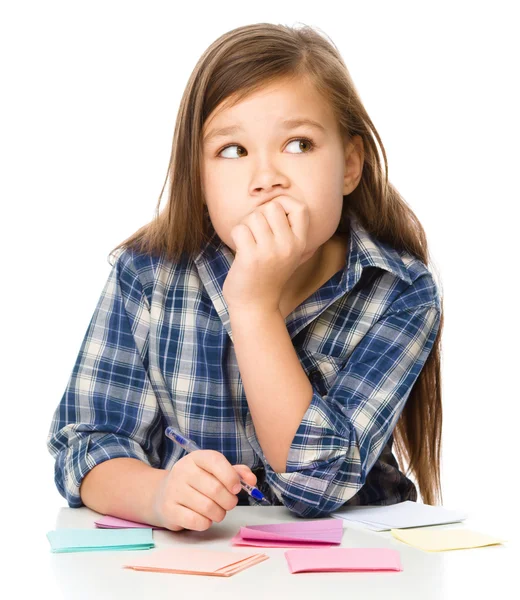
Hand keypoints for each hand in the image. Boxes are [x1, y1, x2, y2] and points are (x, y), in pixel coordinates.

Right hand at [151, 450, 256, 531]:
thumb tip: (252, 481)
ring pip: (208, 507)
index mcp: (196, 458)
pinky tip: (205, 518)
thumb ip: (236, 473)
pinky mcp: (169, 510)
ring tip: (218, 511)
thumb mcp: (214, 471)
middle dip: (229, 501)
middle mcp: (183, 471)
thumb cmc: (196, 482)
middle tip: (229, 503)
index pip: (216, 461)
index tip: (237, 488)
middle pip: (215, 489)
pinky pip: (197, 521)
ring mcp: (174, 490)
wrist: (163, 495)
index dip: (231, 476)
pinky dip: (207, 523)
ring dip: (219, 514)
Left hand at [222, 195, 310, 313]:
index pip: (299, 207)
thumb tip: (273, 199)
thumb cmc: (267, 275)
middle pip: (272, 206)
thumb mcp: (287, 253)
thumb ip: (286, 229)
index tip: (273, 216)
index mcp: (300, 243)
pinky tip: (241, 249)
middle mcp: (288, 246)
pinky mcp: (251, 257)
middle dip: (259, 215)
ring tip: (249, 243)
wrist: (256, 305)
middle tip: (256, 233)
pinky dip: (236, 236)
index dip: (284, 203)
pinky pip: (240, 229)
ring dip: (246, 226)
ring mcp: (270, 251)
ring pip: (253, 216)